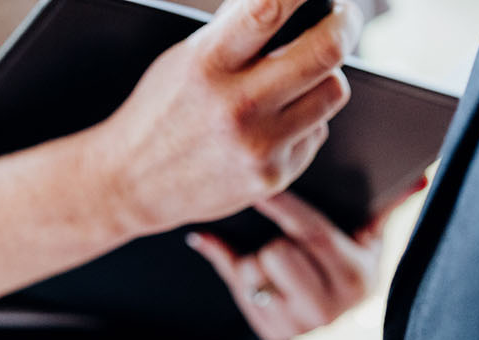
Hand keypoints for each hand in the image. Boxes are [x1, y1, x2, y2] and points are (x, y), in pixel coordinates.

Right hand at [98, 0, 361, 234]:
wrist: (133, 184)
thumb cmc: (163, 112)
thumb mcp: (187, 58)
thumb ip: (234, 29)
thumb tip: (284, 1)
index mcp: (209, 64)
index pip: (269, 7)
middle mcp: (237, 106)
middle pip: (326, 52)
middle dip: (345, 26)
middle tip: (345, 18)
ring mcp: (259, 146)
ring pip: (333, 93)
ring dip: (325, 78)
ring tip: (301, 78)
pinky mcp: (272, 176)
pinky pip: (316, 133)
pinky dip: (304, 123)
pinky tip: (273, 127)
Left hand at [188, 183, 425, 339]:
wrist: (336, 309)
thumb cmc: (352, 259)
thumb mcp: (370, 235)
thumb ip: (387, 205)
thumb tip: (422, 178)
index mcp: (355, 278)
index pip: (314, 233)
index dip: (285, 206)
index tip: (262, 187)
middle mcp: (329, 309)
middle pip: (277, 253)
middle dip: (274, 241)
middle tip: (283, 240)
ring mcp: (299, 327)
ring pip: (253, 273)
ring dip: (255, 260)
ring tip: (275, 261)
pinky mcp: (274, 335)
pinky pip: (239, 291)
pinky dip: (239, 274)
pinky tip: (257, 272)